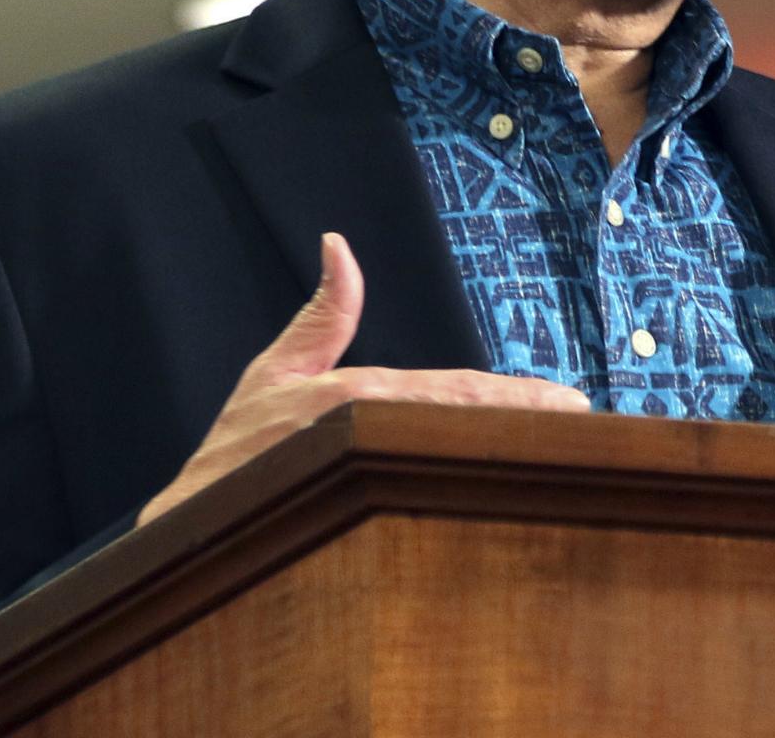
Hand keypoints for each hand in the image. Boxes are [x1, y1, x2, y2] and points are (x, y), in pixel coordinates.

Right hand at [138, 233, 590, 525]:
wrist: (187, 528)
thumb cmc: (237, 451)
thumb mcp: (274, 371)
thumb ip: (323, 315)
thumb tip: (341, 246)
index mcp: (355, 399)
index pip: (453, 393)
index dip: (515, 396)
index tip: (570, 399)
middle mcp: (368, 435)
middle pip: (466, 430)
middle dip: (527, 426)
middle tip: (588, 427)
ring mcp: (367, 479)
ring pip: (453, 466)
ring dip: (508, 459)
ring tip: (569, 458)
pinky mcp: (358, 514)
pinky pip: (428, 504)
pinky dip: (472, 500)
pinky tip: (514, 503)